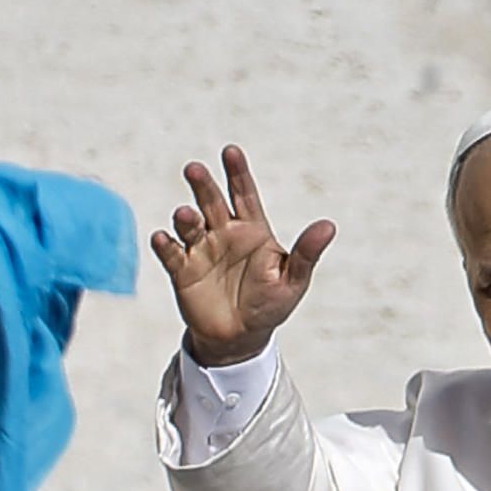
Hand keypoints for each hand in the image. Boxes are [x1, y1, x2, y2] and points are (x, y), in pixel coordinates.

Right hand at [152, 146, 335, 368]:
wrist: (240, 339)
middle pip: (212, 202)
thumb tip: (328, 226)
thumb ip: (306, 253)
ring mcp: (201, 250)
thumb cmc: (269, 305)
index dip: (238, 173)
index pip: (244, 194)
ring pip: (190, 225)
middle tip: (194, 169)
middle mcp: (224, 233)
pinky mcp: (183, 271)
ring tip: (185, 215)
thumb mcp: (292, 281)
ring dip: (185, 218)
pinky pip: (171, 254)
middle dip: (203, 185)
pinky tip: (161, 238)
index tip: (231, 152)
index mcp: (252, 230)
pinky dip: (165, 245)